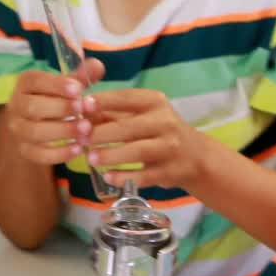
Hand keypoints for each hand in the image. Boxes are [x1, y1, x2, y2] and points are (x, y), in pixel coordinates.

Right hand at [3, 58, 105, 164]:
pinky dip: (58, 153)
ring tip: (86, 130)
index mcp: (26, 84)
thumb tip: (97, 66)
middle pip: (32, 107)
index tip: (78, 90)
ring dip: (62, 131)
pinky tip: (78, 149)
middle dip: (60, 108)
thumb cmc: (58, 99)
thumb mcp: (68, 86)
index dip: (56, 85)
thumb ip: (81, 77)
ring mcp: (18, 129)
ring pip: (34, 132)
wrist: (42, 124)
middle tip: (84, 109)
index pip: (35, 81)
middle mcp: (16, 105)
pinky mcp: (24, 149)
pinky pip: (38, 154)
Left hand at [86, 88, 210, 189]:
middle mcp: (165, 122)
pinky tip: (108, 177)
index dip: (103, 101)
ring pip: (137, 151)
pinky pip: (144, 175)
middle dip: (102, 133)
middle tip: (81, 139)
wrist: (196, 157)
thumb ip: (111, 114)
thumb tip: (79, 112)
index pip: (126, 97)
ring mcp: (170, 147)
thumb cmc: (158, 131)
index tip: (82, 106)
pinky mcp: (170, 171)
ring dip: (111, 155)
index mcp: (155, 102)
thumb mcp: (141, 116)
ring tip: (91, 158)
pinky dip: (124, 177)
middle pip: (129, 126)